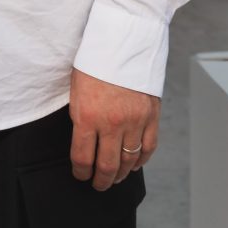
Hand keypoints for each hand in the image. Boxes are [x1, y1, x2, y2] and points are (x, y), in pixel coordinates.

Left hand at [69, 67, 159, 189]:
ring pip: (128, 160)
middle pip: (106, 166)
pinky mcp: (151, 116)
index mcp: (87, 116)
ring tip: (115, 178)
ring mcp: (134, 121)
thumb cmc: (94, 62)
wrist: (123, 42)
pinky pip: (148, 147)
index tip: (80, 175)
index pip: (82, 158)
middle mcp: (111, 123)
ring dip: (120, 174)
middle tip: (98, 185)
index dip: (80, 172)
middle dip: (101, 181)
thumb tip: (84, 143)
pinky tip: (134, 164)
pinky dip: (141, 160)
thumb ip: (80, 118)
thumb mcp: (76, 90)